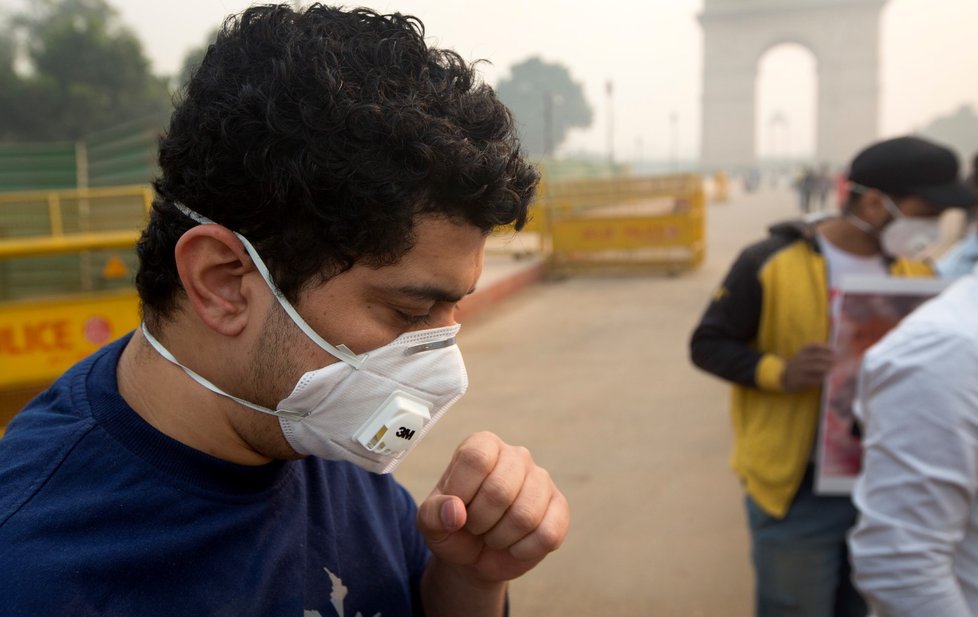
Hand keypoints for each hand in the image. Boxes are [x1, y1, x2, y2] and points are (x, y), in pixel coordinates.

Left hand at [417, 431, 568, 583]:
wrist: (475, 555)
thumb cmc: (452, 528)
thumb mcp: (430, 522)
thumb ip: (434, 513)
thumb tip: (455, 512)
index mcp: (483, 445)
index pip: (476, 458)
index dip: (462, 491)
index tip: (455, 507)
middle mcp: (516, 455)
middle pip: (500, 489)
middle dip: (480, 521)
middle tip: (474, 526)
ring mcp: (541, 480)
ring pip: (526, 515)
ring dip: (501, 537)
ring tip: (493, 534)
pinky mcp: (559, 507)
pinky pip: (548, 534)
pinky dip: (524, 549)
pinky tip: (514, 545)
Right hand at [781, 343, 834, 391]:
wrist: (784, 376)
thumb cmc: (798, 365)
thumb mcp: (803, 356)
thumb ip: (815, 353)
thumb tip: (834, 353)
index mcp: (801, 352)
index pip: (814, 346)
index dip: (825, 347)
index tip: (834, 350)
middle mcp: (800, 359)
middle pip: (817, 357)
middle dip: (829, 359)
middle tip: (836, 361)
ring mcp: (800, 369)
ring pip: (816, 367)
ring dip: (826, 368)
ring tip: (832, 369)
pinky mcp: (800, 379)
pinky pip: (813, 378)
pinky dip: (821, 378)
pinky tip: (826, 377)